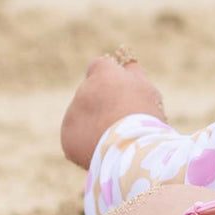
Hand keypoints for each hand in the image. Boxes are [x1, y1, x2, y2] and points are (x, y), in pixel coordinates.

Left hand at [61, 54, 165, 169]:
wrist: (135, 153)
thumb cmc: (147, 119)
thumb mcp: (148, 90)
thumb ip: (134, 73)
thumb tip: (127, 62)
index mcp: (103, 74)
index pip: (100, 66)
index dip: (111, 78)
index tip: (120, 90)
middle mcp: (83, 90)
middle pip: (90, 93)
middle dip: (101, 102)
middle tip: (122, 119)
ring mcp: (72, 114)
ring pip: (81, 115)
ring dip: (94, 122)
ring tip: (115, 138)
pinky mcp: (67, 138)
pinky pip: (76, 137)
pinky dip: (86, 142)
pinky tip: (105, 148)